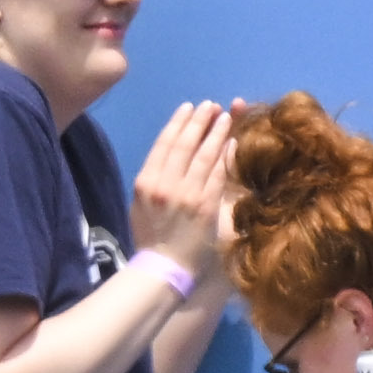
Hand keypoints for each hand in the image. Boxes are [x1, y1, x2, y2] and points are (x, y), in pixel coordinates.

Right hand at [126, 96, 242, 281]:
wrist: (163, 267)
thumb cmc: (151, 237)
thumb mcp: (140, 204)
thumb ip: (152, 180)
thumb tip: (167, 157)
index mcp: (145, 180)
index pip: (164, 144)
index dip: (178, 123)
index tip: (189, 108)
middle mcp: (164, 184)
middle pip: (184, 144)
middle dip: (199, 121)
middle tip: (210, 106)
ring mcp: (186, 195)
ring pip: (203, 156)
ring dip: (215, 133)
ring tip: (225, 116)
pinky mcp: (205, 207)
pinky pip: (217, 176)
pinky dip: (225, 157)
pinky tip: (232, 143)